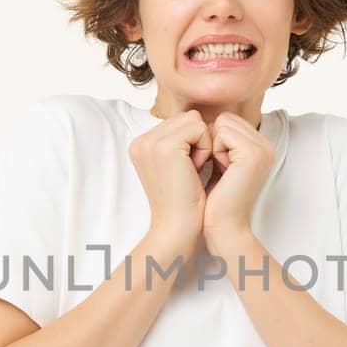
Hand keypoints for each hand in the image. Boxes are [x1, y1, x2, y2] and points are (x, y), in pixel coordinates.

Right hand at [128, 109, 211, 250]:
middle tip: (191, 171)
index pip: (180, 123)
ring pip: (193, 121)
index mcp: (141, 145)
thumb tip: (199, 122)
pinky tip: (195, 169)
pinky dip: (205, 147)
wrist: (177, 228)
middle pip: (186, 118)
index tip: (187, 170)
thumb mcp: (178, 166)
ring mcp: (149, 142)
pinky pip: (199, 128)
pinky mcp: (164, 146)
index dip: (193, 144)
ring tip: (192, 170)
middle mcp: (140, 141)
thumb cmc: (184, 203)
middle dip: (197, 142)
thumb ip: (180, 143)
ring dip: (202, 144)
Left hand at [201, 111, 273, 254]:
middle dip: (212, 140)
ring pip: (223, 123)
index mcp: (260, 147)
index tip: (215, 166)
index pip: (228, 120)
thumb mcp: (219, 164)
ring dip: (213, 145)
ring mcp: (262, 149)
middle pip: (226, 118)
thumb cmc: (216, 201)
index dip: (213, 140)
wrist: (223, 227)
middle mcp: (266, 146)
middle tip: (216, 168)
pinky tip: (220, 170)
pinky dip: (214, 149)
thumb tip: (200, 119)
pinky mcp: (252, 155)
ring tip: (219, 170)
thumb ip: (220, 141)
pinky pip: (222, 133)